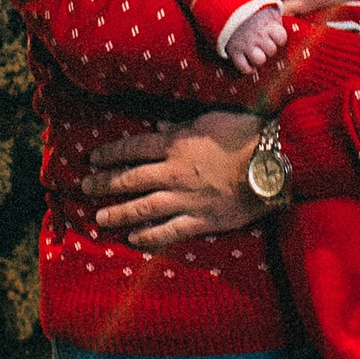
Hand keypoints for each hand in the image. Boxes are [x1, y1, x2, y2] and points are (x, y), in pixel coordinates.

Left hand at [90, 112, 260, 246]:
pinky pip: (169, 231)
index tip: (94, 158)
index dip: (111, 153)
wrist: (275, 163)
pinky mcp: (202, 220)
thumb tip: (161, 125)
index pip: (133, 148)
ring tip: (99, 217)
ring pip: (143, 208)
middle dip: (104, 184)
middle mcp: (174, 173)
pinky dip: (149, 236)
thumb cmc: (247, 134)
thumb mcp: (211, 120)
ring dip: (118, 213)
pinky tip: (134, 238)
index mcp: (175, 145)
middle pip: (130, 179)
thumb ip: (183, 126)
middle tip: (85, 188)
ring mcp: (186, 199)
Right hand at [222, 4, 287, 78]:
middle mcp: (258, 36)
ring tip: (256, 53)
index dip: (278, 38)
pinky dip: (248, 68)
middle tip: (262, 43)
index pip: (281, 38)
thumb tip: (278, 24)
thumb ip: (272, 16)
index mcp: (267, 24)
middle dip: (268, 48)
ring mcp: (245, 44)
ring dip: (259, 58)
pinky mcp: (233, 51)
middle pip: (271, 51)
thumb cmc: (244, 4)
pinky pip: (244, 68)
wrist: (221, 2)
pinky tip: (249, 64)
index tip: (273, 35)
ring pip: (260, 61)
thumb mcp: (263, 5)